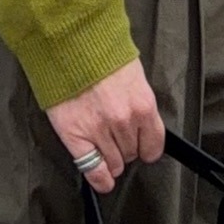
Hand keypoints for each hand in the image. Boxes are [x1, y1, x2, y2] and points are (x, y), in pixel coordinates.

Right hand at [46, 58, 165, 194]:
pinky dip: (98, 178)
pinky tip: (101, 180)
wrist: (69, 44)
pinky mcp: (74, 135)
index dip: (147, 148)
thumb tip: (142, 128)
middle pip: (131, 154)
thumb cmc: (100, 55)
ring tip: (103, 146)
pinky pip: (92, 168)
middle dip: (126, 149)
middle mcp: (123, 122)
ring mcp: (98, 130)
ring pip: (114, 164)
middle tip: (115, 137)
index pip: (154, 145)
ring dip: (111, 159)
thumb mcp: (134, 77)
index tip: (142, 147)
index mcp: (143, 106)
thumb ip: (139, 105)